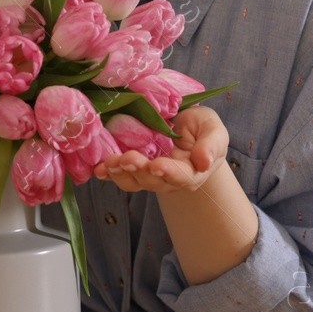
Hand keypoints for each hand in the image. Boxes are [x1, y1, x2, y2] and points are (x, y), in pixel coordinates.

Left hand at [93, 105, 228, 193]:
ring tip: (110, 162)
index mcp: (192, 173)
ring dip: (120, 173)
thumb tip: (205, 162)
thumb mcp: (213, 130)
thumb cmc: (202, 129)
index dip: (169, 172)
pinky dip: (108, 173)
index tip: (157, 165)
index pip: (182, 177)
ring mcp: (149, 176)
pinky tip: (99, 169)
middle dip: (139, 170)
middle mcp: (169, 180)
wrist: (186, 131)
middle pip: (153, 181)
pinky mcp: (133, 170)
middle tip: (128, 158)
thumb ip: (211, 145)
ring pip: (134, 182)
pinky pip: (120, 176)